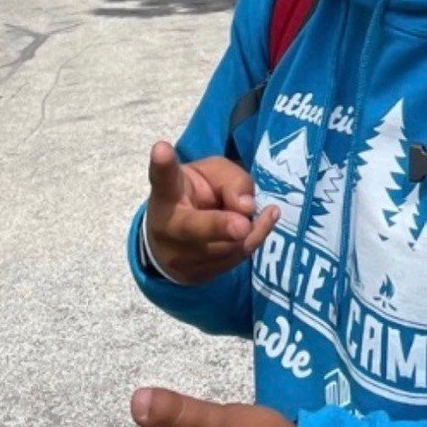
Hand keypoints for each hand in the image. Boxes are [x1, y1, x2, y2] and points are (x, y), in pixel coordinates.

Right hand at [145, 141, 278, 283]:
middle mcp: (167, 227)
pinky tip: (264, 221)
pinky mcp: (195, 277)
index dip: (163, 165)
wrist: (174, 241)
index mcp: (167, 194)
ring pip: (226, 245)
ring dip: (248, 228)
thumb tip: (246, 207)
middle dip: (219, 226)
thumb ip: (232, 180)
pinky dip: (254, 239)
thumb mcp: (213, 175)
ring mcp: (179, 258)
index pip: (164, 179)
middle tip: (242, 224)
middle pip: (194, 228)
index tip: (162, 148)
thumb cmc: (196, 196)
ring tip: (256, 211)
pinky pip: (236, 258)